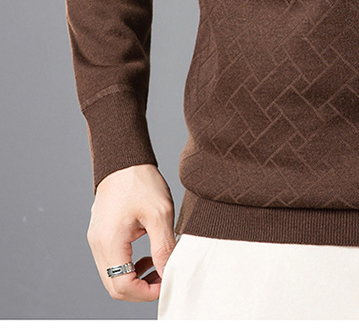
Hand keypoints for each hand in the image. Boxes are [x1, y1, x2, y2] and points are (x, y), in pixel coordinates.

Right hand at [87, 163, 175, 302]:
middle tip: (164, 277)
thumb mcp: (160, 213)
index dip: (146, 292)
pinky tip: (147, 256)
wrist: (123, 159)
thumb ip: (163, 246)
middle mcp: (98, 245)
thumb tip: (168, 272)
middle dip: (141, 289)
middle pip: (115, 286)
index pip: (122, 286)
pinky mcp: (101, 235)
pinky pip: (112, 263)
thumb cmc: (140, 181)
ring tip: (158, 266)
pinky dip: (129, 267)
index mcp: (110, 242)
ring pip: (113, 276)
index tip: (166, 282)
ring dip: (135, 279)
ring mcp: (97, 241)